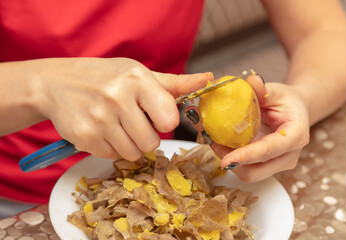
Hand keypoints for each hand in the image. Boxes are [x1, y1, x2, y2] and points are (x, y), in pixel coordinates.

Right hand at [33, 57, 212, 159]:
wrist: (56, 82)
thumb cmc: (105, 77)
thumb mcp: (138, 74)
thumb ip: (174, 83)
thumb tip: (208, 80)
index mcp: (137, 79)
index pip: (169, 119)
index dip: (164, 121)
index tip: (154, 115)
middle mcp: (117, 98)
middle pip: (151, 143)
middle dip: (147, 136)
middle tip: (133, 121)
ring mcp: (99, 119)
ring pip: (133, 153)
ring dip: (129, 144)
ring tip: (117, 125)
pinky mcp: (84, 136)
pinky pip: (112, 156)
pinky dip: (111, 147)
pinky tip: (102, 130)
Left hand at [185, 74, 309, 182]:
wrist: (295, 112)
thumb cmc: (287, 101)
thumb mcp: (277, 91)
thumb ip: (264, 89)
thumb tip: (251, 81)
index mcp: (296, 136)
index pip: (270, 150)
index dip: (247, 156)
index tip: (226, 159)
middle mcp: (288, 156)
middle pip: (256, 171)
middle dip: (230, 160)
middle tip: (210, 140)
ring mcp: (277, 164)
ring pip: (247, 173)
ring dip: (226, 159)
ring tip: (211, 139)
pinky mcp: (265, 166)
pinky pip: (244, 168)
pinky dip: (229, 157)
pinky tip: (218, 142)